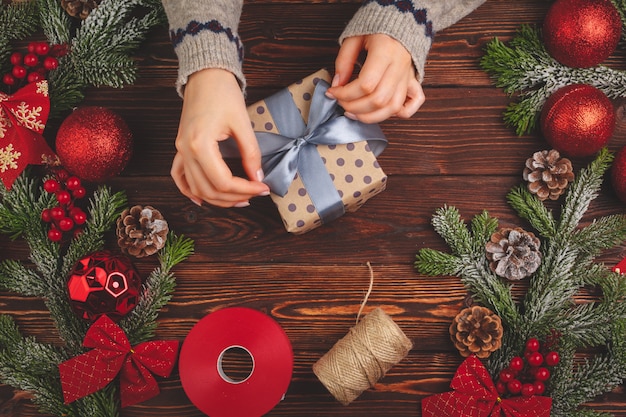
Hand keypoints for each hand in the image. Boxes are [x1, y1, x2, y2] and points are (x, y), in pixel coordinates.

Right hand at [170, 68, 269, 206]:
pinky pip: (180, 177)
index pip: (223, 181)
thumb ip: (251, 153)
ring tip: (239, 199)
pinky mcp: (180, 148)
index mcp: (199, 144)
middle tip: (256, 194)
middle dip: (234, 197)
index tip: (263, 187)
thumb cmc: (222, 93)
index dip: (246, 189)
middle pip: (209, 189)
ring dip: (217, 199)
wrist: (205, 75)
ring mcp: (180, 150)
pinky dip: (190, 191)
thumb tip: (258, 177)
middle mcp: (185, 151)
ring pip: (196, 188)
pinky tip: (202, 200)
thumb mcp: (242, 122)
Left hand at [326, 34, 424, 123]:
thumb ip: (344, 61)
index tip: (333, 92)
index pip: (366, 84)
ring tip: (353, 113)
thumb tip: (337, 84)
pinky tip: (381, 112)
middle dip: (354, 107)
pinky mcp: (412, 82)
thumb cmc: (376, 29)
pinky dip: (397, 114)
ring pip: (392, 107)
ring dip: (370, 117)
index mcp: (386, 51)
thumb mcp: (354, 38)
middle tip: (341, 103)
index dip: (345, 94)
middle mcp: (399, 67)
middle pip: (378, 99)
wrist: (400, 21)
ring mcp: (407, 77)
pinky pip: (412, 105)